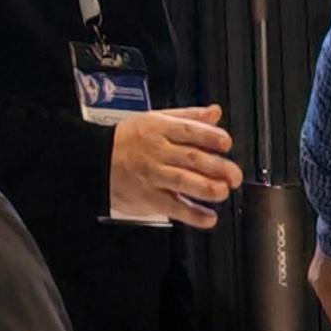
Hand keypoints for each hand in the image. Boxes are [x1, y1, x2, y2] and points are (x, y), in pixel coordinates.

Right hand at [108, 103, 239, 229]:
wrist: (96, 160)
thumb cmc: (129, 139)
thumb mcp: (156, 119)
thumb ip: (189, 117)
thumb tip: (215, 112)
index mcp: (160, 129)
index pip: (189, 130)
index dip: (210, 136)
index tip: (226, 143)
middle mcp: (157, 151)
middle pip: (191, 158)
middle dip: (216, 167)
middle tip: (234, 175)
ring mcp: (153, 175)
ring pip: (183, 181)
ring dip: (206, 189)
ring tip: (222, 192)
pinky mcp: (149, 198)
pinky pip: (173, 207)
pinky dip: (193, 214)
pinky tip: (209, 217)